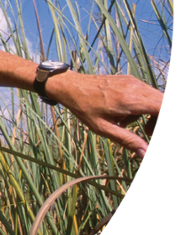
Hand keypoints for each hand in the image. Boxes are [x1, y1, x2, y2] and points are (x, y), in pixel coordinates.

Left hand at [46, 71, 162, 158]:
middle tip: (148, 132)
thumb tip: (146, 154)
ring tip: (131, 125)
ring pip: (157, 98)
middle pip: (163, 103)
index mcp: (131, 99)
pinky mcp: (129, 80)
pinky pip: (146, 93)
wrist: (70, 86)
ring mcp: (133, 81)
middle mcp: (136, 87)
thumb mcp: (104, 128)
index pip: (163, 107)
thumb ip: (128, 140)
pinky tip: (125, 115)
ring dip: (153, 114)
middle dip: (160, 120)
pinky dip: (144, 106)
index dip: (162, 121)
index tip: (151, 133)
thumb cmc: (84, 108)